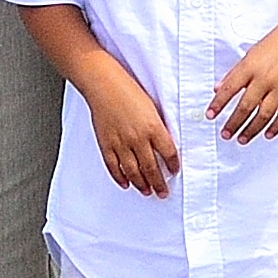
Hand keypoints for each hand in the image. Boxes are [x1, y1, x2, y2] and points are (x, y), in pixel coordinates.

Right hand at [83, 76, 183, 198]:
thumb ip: (158, 127)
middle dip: (159, 183)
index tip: (174, 171)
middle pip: (152, 168)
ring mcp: (121, 143)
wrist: (103, 84)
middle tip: (163, 192)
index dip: (173, 165)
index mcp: (153, 127)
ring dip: (141, 184)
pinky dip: (120, 178)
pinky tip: (126, 183)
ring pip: (133, 172)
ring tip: (147, 191)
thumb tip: (164, 144)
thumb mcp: (152, 107)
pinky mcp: (106, 144)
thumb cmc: (128, 90)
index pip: (169, 153)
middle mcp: (138, 138)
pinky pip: (114, 167)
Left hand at [210, 34, 277, 144]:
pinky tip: (267, 134)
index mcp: (251, 66)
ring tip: (241, 139)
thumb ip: (234, 73)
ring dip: (251, 130)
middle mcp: (265, 78)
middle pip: (246, 106)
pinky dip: (276, 127)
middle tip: (225, 134)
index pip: (229, 89)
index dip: (218, 104)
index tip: (210, 115)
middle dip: (233, 123)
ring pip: (264, 115)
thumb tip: (218, 89)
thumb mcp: (250, 54)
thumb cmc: (276, 44)